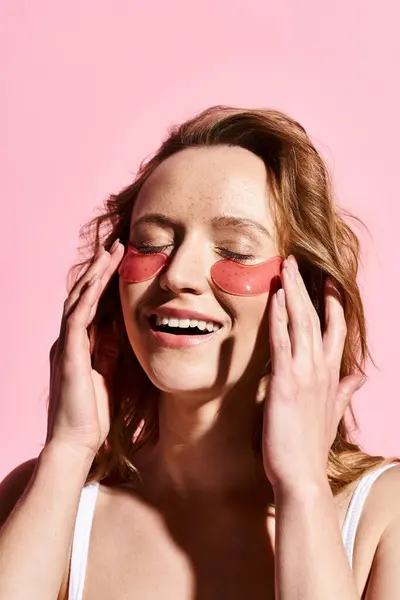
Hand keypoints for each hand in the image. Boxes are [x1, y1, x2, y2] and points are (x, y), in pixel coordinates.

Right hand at [46, 240, 124, 456]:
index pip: (91, 304)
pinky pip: (76, 320)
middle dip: (99, 269)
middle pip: (82, 295)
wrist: (76, 441)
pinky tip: (97, 281)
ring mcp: (66, 346)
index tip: (120, 260)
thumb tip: (120, 330)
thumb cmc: (92, 413)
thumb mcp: (107, 374)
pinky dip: (86, 299)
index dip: (104, 281)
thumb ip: (110, 351)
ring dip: (94, 275)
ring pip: (77, 300)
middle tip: (116, 245)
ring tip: (110, 253)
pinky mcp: (68, 356)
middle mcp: (69, 340)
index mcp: (79, 344)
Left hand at [262, 255, 365, 489]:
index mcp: (331, 375)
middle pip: (318, 318)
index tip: (327, 281)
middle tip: (298, 261)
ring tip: (286, 266)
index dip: (332, 304)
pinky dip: (280, 316)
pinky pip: (282, 341)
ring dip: (294, 292)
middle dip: (309, 287)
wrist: (302, 476)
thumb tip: (360, 376)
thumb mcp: (333, 414)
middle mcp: (321, 369)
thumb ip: (345, 391)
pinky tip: (276, 297)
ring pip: (302, 322)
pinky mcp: (286, 381)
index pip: (335, 331)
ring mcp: (305, 373)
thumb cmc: (311, 446)